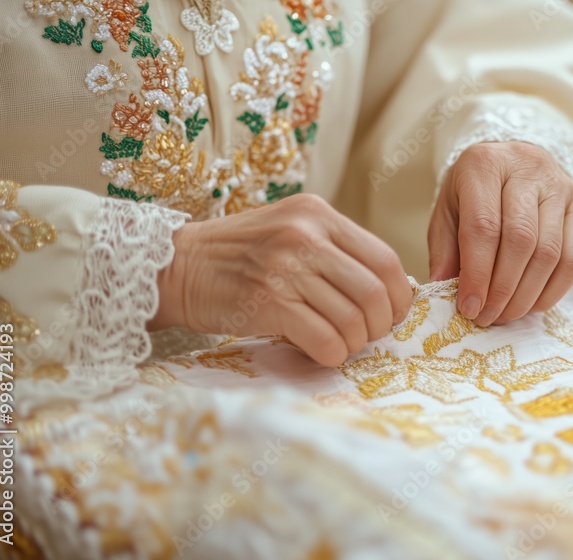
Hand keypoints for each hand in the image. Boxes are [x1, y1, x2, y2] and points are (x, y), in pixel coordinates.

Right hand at [151, 194, 412, 366]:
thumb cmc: (237, 256)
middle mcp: (306, 235)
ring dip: (353, 343)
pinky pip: (324, 338)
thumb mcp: (289, 231)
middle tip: (367, 336)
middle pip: (375, 292)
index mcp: (318, 215)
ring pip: (353, 319)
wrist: (174, 266)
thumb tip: (386, 291)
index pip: (385, 260)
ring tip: (339, 344)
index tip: (391, 314)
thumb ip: (333, 251)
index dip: (399, 296)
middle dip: (380, 325)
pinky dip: (331, 354)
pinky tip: (321, 353)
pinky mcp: (267, 301)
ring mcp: (286, 267)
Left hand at [428, 141, 572, 326]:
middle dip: (503, 288)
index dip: (477, 273)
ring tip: (506, 314)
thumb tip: (443, 290)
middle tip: (487, 317)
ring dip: (527, 294)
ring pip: (550, 252)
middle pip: (521, 240)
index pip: (484, 226)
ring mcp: (558, 185)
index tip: (469, 307)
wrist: (510, 159)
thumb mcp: (448, 210)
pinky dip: (553, 290)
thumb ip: (445, 249)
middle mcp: (527, 168)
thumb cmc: (473, 190)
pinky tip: (532, 305)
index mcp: (484, 164)